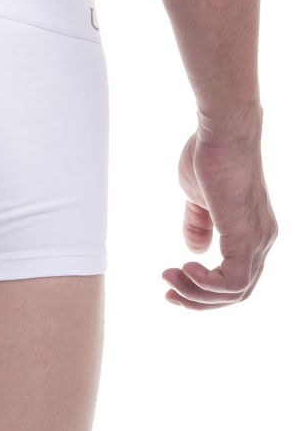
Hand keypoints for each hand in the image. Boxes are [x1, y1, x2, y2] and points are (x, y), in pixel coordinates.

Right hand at [161, 119, 277, 309]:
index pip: (236, 278)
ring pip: (235, 292)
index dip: (204, 289)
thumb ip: (198, 223)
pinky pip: (233, 281)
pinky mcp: (246, 236)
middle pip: (238, 293)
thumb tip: (194, 251)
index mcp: (253, 232)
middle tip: (168, 294)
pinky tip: (184, 268)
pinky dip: (206, 284)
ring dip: (197, 293)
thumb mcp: (198, 196)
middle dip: (199, 300)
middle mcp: (262, 240)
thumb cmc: (209, 154)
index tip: (172, 283)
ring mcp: (257, 240)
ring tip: (169, 277)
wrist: (221, 131)